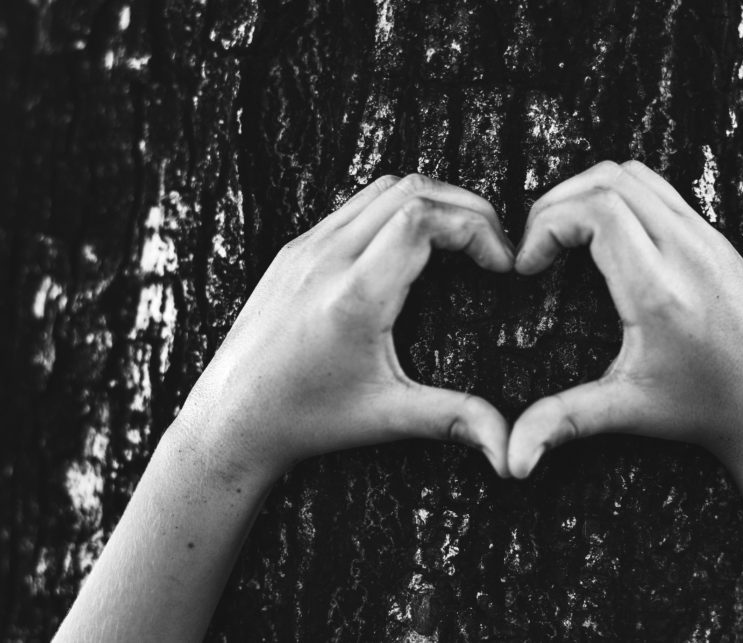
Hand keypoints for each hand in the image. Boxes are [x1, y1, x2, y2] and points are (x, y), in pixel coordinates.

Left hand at [175, 174, 515, 478]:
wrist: (229, 418)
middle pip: (412, 189)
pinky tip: (416, 246)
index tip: (502, 264)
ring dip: (433, 201)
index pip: (424, 218)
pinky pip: (355, 205)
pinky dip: (399, 208)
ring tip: (464, 241)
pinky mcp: (295, 249)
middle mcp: (328, 258)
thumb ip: (455, 420)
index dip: (476, 228)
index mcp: (354, 295)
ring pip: (383, 188)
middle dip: (467, 207)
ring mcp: (307, 247)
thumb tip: (511, 448)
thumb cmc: (307, 419)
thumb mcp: (388, 417)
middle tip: (496, 245)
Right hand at [507, 160, 742, 476]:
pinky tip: (607, 243)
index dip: (546, 224)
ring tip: (565, 238)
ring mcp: (709, 238)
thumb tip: (511, 460)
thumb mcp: (627, 410)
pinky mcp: (720, 240)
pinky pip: (663, 192)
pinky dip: (621, 198)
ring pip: (637, 175)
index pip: (596, 208)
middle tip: (537, 246)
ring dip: (589, 192)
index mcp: (659, 288)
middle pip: (609, 178)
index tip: (527, 267)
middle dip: (557, 202)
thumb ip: (562, 422)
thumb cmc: (705, 410)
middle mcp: (688, 250)